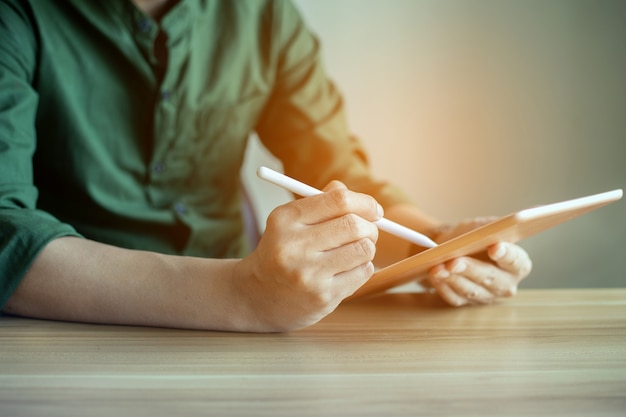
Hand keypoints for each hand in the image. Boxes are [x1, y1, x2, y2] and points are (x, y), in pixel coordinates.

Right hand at [233, 181, 381, 330]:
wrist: (258, 296)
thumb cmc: (282, 252)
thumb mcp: (291, 222)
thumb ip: (321, 202)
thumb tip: (353, 194)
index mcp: (286, 219)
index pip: (338, 200)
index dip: (364, 202)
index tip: (374, 210)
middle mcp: (294, 246)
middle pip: (354, 225)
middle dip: (370, 227)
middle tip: (369, 231)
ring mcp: (308, 274)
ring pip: (364, 249)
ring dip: (367, 248)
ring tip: (354, 251)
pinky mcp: (322, 296)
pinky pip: (363, 272)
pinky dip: (363, 267)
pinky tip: (346, 269)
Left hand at [427, 218, 531, 305]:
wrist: (451, 247)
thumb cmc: (471, 236)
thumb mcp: (482, 225)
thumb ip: (491, 226)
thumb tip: (494, 228)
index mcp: (517, 263)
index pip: (516, 262)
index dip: (506, 255)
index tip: (494, 247)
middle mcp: (506, 283)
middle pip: (491, 279)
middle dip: (471, 269)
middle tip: (455, 261)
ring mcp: (486, 295)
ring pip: (471, 291)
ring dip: (453, 279)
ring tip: (438, 268)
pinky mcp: (466, 302)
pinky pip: (455, 298)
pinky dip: (443, 286)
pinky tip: (434, 275)